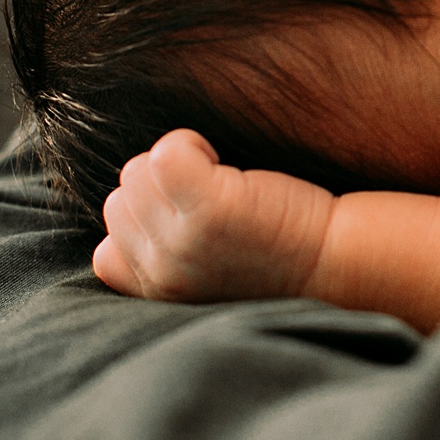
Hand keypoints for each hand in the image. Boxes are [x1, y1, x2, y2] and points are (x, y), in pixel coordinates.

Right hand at [92, 129, 335, 303]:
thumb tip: (125, 202)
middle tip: (214, 199)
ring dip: (176, 163)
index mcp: (156, 295)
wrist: (332, 264)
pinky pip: (167, 152)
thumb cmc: (272, 258)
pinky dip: (191, 143)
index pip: (107, 252)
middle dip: (160, 189)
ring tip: (222, 181)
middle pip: (120, 200)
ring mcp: (180, 241)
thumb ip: (158, 251)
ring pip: (137, 173)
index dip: (147, 224)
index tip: (191, 224)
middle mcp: (161, 275)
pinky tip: (222, 160)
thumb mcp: (200, 271)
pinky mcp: (208, 208)